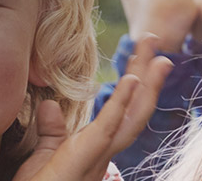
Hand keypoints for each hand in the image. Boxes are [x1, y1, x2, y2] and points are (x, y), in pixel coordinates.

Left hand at [16, 35, 173, 180]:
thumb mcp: (43, 153)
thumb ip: (50, 129)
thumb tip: (49, 105)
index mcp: (97, 148)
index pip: (123, 111)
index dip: (136, 84)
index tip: (143, 57)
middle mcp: (106, 152)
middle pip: (136, 109)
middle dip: (148, 76)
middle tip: (156, 44)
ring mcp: (99, 156)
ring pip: (132, 117)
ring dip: (147, 84)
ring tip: (158, 56)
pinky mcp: (87, 158)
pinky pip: (109, 127)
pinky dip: (122, 103)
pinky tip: (131, 80)